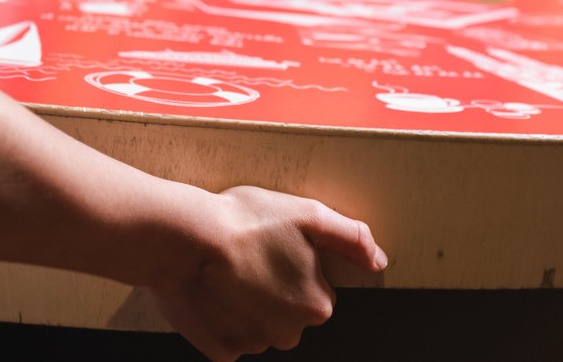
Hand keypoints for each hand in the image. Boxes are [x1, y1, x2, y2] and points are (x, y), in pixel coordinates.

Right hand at [152, 186, 386, 360]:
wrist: (184, 239)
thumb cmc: (246, 222)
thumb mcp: (309, 214)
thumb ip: (351, 238)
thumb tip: (378, 260)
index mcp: (317, 305)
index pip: (317, 289)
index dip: (295, 264)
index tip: (273, 245)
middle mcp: (290, 333)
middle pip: (289, 311)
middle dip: (273, 288)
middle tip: (250, 256)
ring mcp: (252, 344)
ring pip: (259, 324)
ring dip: (247, 303)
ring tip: (226, 271)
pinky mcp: (219, 349)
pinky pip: (228, 337)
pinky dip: (222, 319)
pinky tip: (212, 292)